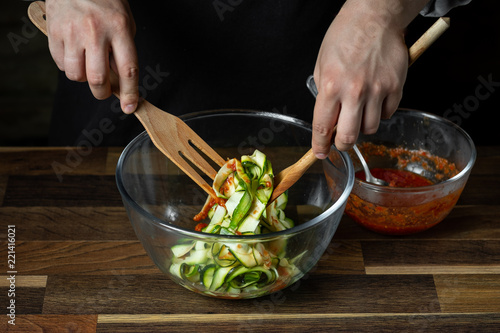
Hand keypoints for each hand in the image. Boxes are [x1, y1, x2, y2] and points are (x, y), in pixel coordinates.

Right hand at [45, 0, 138, 113]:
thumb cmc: (104, 1)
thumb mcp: (124, 22)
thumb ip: (124, 51)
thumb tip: (119, 79)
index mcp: (119, 28)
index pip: (128, 70)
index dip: (129, 93)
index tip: (129, 107)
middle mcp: (95, 32)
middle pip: (98, 79)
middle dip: (102, 92)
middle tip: (104, 91)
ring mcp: (72, 32)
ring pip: (76, 75)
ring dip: (83, 78)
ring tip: (87, 64)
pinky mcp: (54, 32)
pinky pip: (60, 64)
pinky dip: (68, 66)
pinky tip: (74, 53)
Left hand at [311, 0, 425, 154]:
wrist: (374, 17)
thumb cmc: (345, 36)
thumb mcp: (322, 63)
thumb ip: (323, 92)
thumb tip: (327, 116)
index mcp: (330, 85)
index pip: (323, 126)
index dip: (321, 145)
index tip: (320, 153)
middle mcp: (354, 92)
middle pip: (349, 136)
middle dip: (342, 144)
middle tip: (341, 141)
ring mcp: (377, 91)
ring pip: (370, 128)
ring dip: (362, 127)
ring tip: (359, 113)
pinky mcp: (396, 87)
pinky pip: (388, 114)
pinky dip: (380, 113)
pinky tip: (374, 100)